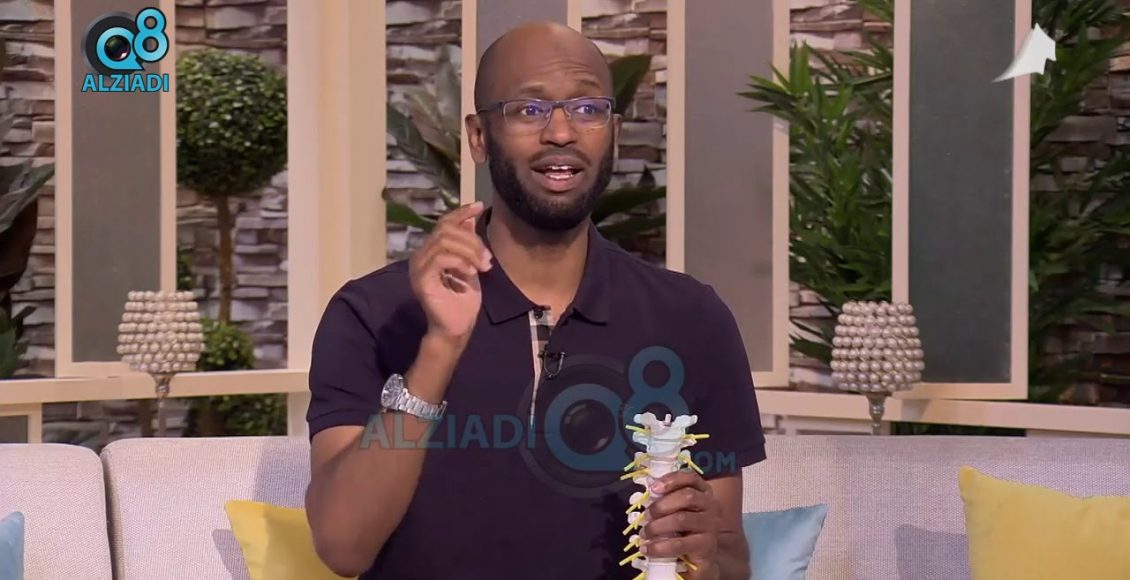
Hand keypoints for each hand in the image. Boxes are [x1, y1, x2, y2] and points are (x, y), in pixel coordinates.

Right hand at [408, 201, 492, 343]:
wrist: (456, 328)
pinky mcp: (421, 279)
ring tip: (482, 267)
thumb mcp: (469, 266)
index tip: (479, 206)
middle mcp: (420, 256)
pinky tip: (471, 273)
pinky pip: (440, 259)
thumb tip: (469, 220)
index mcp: (431, 252)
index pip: (443, 223)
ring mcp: (418, 267)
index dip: (460, 212)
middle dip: (472, 240)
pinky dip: (460, 262)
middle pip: (446, 230)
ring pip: (444, 242)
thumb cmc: (462, 301)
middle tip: (487, 259)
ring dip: (469, 251)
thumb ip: (467, 245)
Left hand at [640, 471, 721, 578]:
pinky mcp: (707, 546)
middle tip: (646, 516)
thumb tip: (645, 494)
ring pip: (682, 519)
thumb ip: (664, 500)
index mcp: (703, 492)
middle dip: (661, 505)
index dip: (671, 480)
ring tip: (644, 533)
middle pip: (687, 496)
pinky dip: (660, 547)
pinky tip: (648, 549)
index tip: (653, 488)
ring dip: (657, 526)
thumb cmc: (683, 531)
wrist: (698, 559)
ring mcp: (711, 525)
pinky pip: (680, 544)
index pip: (690, 478)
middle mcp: (711, 506)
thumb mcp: (675, 512)